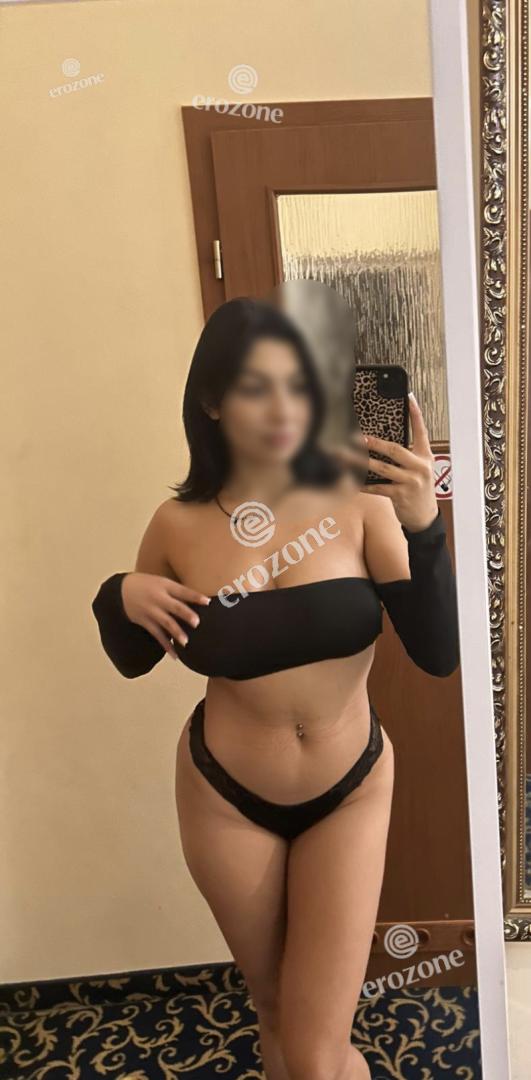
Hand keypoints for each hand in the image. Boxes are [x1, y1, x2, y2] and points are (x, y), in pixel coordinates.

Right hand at [121, 572, 210, 657]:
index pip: (182, 591)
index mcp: (165, 585)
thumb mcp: (162, 582)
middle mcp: (158, 598)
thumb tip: (199, 602)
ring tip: (186, 642)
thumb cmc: (148, 584)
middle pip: (174, 607)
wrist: (120, 590)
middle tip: (197, 622)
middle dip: (185, 614)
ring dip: (176, 632)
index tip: (208, 602)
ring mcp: (151, 610)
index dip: (195, 596)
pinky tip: (175, 655)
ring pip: (165, 622)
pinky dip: (166, 645)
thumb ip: (177, 591)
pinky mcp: (144, 621)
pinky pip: (157, 635)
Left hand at [329, 393, 438, 532]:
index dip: (416, 414)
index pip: (422, 431)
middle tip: (356, 436)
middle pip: (395, 450)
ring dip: (359, 461)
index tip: (408, 398)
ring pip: (382, 468)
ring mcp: (410, 482)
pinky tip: (350, 479)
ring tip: (343, 455)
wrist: (425, 516)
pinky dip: (363, 484)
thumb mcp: (420, 469)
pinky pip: (377, 487)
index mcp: (425, 456)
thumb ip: (408, 455)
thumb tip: (383, 441)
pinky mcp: (400, 496)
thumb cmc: (418, 488)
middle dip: (375, 443)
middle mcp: (420, 467)